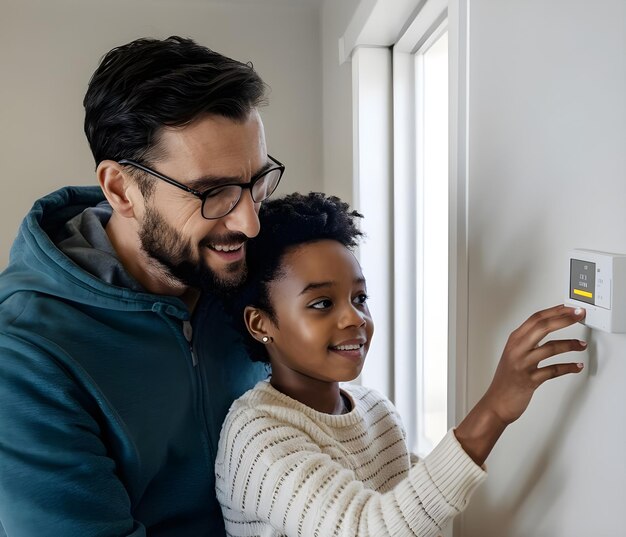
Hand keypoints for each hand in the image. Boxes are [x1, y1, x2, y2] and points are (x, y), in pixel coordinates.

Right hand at [481, 304, 585, 425]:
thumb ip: (529, 341)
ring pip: (550, 348)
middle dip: (564, 319)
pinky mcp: (530, 380)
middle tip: (579, 315)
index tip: (570, 308)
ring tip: (582, 345)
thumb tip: (551, 327)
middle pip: (542, 327)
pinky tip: (577, 366)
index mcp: (514, 340)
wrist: (496, 402)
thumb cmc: (507, 379)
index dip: (555, 311)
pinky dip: (568, 368)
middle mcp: (517, 349)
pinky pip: (553, 371)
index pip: (536, 318)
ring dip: (570, 345)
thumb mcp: (514, 354)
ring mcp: (523, 364)